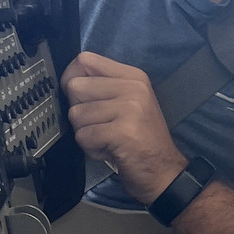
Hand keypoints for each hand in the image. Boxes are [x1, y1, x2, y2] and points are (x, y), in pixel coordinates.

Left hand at [63, 51, 187, 203]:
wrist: (164, 172)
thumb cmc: (141, 140)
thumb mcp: (130, 103)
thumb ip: (104, 87)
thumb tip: (69, 82)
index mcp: (133, 77)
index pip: (85, 60)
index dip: (71, 78)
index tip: (80, 98)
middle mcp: (133, 88)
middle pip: (75, 87)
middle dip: (79, 111)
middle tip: (99, 125)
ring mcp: (130, 109)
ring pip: (76, 114)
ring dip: (85, 133)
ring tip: (107, 140)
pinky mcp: (122, 132)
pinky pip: (83, 136)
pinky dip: (91, 149)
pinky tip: (110, 151)